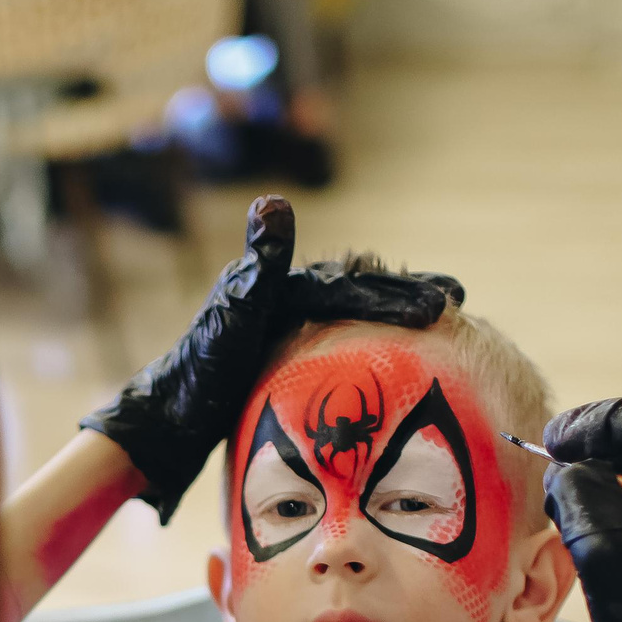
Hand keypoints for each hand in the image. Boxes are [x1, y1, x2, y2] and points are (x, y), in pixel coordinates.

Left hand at [83, 202, 463, 521]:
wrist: (167, 421)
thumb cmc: (200, 377)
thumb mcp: (232, 318)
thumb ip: (259, 264)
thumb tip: (274, 200)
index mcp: (276, 284)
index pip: (348, 284)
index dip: (396, 293)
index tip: (444, 305)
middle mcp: (279, 294)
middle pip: (355, 286)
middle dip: (406, 291)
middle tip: (455, 298)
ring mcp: (279, 321)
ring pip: (350, 305)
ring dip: (394, 305)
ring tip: (440, 309)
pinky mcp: (277, 346)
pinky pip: (337, 331)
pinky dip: (370, 330)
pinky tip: (392, 345)